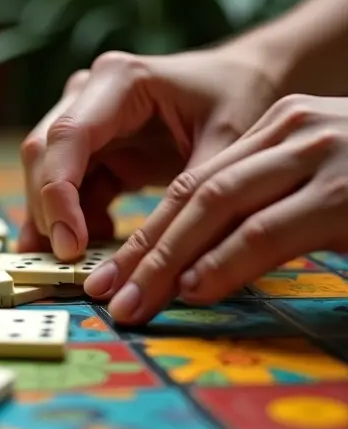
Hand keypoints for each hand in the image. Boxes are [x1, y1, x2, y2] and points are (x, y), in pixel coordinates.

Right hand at [18, 47, 280, 287]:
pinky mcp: (91, 151)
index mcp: (120, 81)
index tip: (70, 246)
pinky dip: (73, 223)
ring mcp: (85, 122)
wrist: (248, 80)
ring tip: (85, 261)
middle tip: (71, 264)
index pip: (68, 137)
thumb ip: (189, 200)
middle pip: (43, 155)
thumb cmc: (241, 99)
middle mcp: (89, 94)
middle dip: (49, 211)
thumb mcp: (228, 146)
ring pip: (45, 175)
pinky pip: (67, 191)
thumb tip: (158, 267)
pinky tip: (97, 246)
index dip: (58, 193)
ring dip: (55, 221)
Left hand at [103, 94, 347, 323]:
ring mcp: (317, 155)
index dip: (149, 231)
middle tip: (104, 291)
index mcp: (278, 127)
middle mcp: (291, 130)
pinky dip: (221, 262)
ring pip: (215, 205)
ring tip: (132, 301)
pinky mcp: (342, 194)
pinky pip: (263, 231)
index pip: (196, 181)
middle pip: (194, 192)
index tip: (115, 273)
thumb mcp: (317, 181)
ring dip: (166, 260)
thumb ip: (264, 206)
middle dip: (142, 248)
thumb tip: (198, 262)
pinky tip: (190, 290)